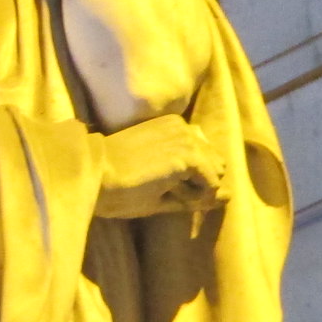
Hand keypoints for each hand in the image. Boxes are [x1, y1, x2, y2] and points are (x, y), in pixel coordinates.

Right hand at [95, 113, 226, 217]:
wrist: (92, 177)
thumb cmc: (115, 182)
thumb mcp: (160, 183)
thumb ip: (195, 187)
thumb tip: (230, 196)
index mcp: (174, 125)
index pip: (205, 156)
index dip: (189, 178)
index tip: (158, 182)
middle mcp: (185, 127)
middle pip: (214, 166)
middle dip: (196, 183)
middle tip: (158, 187)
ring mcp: (188, 140)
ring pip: (213, 176)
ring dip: (192, 190)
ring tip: (158, 188)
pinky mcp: (188, 156)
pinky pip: (210, 186)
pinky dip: (192, 196)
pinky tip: (163, 190)